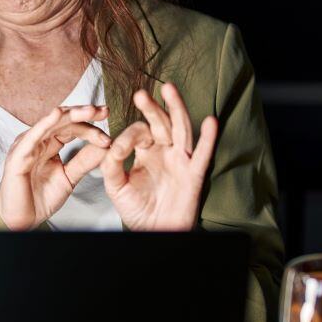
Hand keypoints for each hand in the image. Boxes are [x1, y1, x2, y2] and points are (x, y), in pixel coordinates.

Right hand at [0, 105, 110, 230]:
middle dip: (85, 114)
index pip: (72, 129)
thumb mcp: (69, 177)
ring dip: (72, 115)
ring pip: (51, 123)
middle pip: (64, 121)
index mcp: (49, 144)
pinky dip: (45, 123)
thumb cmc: (40, 198)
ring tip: (91, 111)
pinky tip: (58, 114)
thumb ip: (85, 161)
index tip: (109, 136)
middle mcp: (38, 141)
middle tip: (104, 111)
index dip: (91, 128)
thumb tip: (107, 146)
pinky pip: (33, 135)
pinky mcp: (19, 154)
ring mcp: (27, 145)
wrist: (23, 220)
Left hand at [101, 83, 217, 230]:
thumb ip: (110, 166)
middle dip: (152, 108)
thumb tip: (111, 146)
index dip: (127, 138)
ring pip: (181, 129)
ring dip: (176, 109)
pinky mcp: (194, 174)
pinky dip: (208, 139)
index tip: (117, 152)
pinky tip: (210, 122)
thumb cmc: (137, 210)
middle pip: (160, 122)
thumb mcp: (116, 187)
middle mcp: (164, 151)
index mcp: (145, 151)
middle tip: (141, 94)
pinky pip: (202, 155)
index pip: (138, 132)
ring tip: (169, 90)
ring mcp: (181, 160)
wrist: (152, 232)